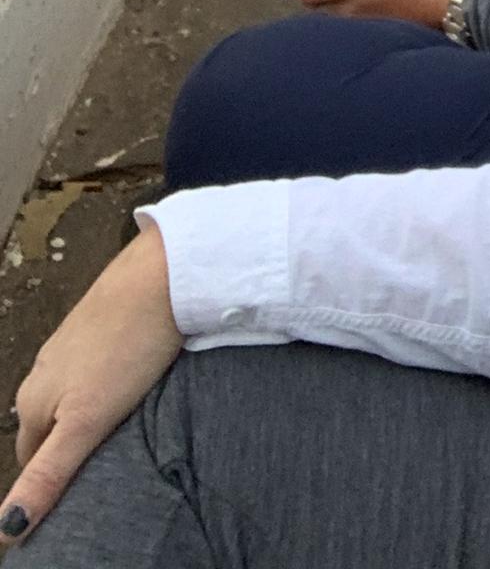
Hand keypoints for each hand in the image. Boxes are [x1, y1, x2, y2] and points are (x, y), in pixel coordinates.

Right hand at [4, 227, 182, 544]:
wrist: (162, 274)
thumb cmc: (126, 347)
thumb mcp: (87, 422)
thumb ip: (49, 473)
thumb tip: (5, 527)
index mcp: (33, 400)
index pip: (30, 460)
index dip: (49, 482)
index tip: (75, 497)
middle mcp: (44, 372)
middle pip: (48, 429)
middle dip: (65, 451)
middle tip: (99, 469)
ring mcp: (70, 346)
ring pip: (70, 399)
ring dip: (84, 419)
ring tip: (115, 433)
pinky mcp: (99, 327)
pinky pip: (92, 372)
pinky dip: (104, 388)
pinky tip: (127, 388)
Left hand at [299, 0, 467, 26]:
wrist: (458, 2)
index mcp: (349, 10)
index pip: (316, 3)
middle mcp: (358, 28)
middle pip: (330, 16)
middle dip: (321, 5)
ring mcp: (378, 33)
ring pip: (348, 23)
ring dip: (340, 13)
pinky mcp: (397, 34)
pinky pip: (368, 28)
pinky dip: (361, 21)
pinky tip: (370, 11)